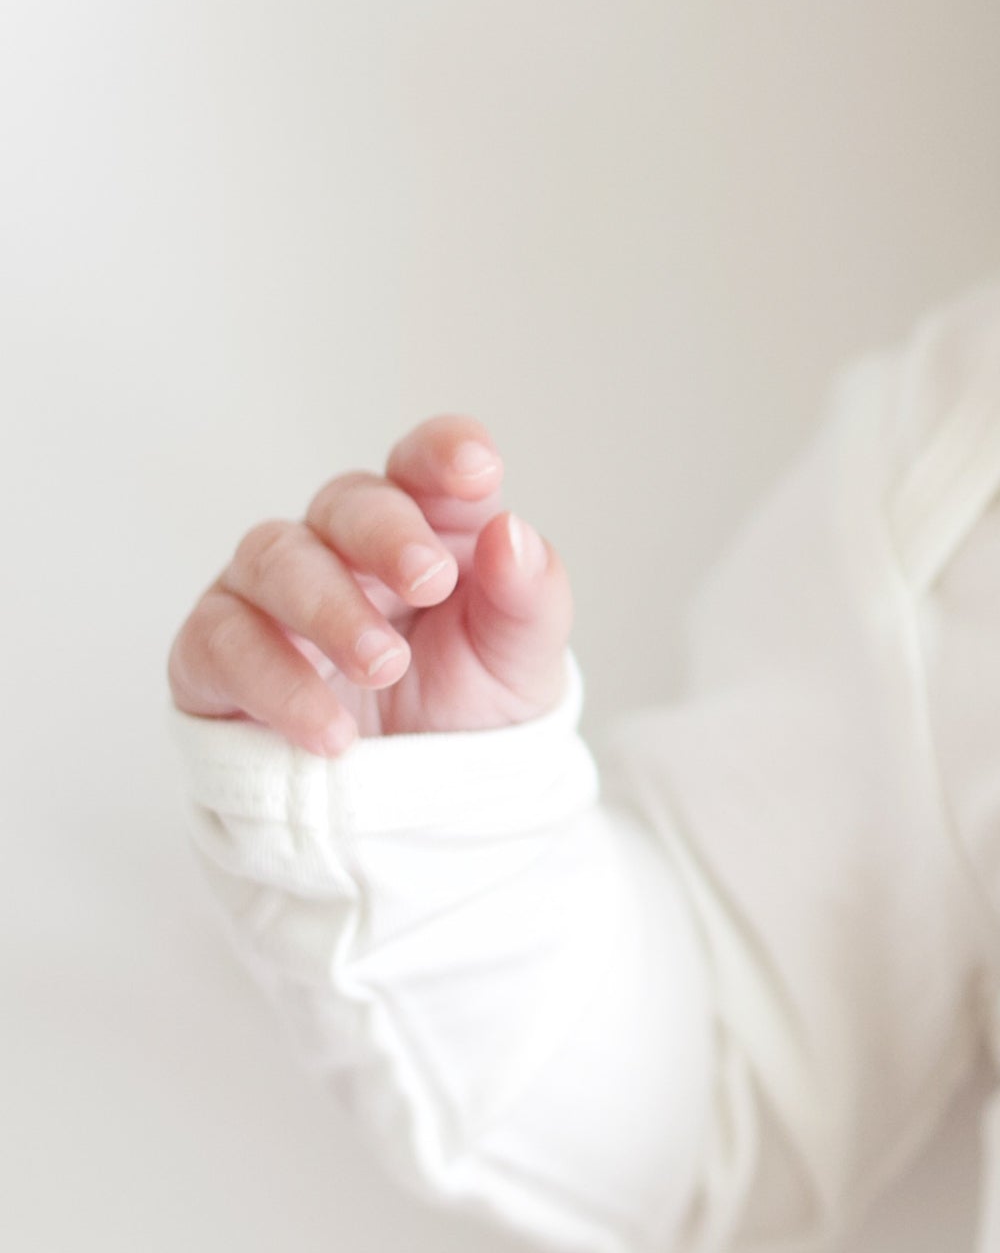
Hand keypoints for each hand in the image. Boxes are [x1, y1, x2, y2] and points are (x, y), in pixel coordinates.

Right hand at [167, 416, 570, 754]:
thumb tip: (513, 532)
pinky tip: (331, 730)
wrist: (417, 801)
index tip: (477, 469)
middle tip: (430, 582)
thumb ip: (530, 594)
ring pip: (275, 559)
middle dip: (388, 535)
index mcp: (430, 525)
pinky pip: (221, 642)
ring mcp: (271, 592)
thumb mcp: (522, 659)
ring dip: (331, 610)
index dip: (444, 451)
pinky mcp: (214, 653)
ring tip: (384, 667)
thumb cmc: (470, 702)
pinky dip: (277, 683)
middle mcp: (343, 544)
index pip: (425, 462)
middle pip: (347, 501)